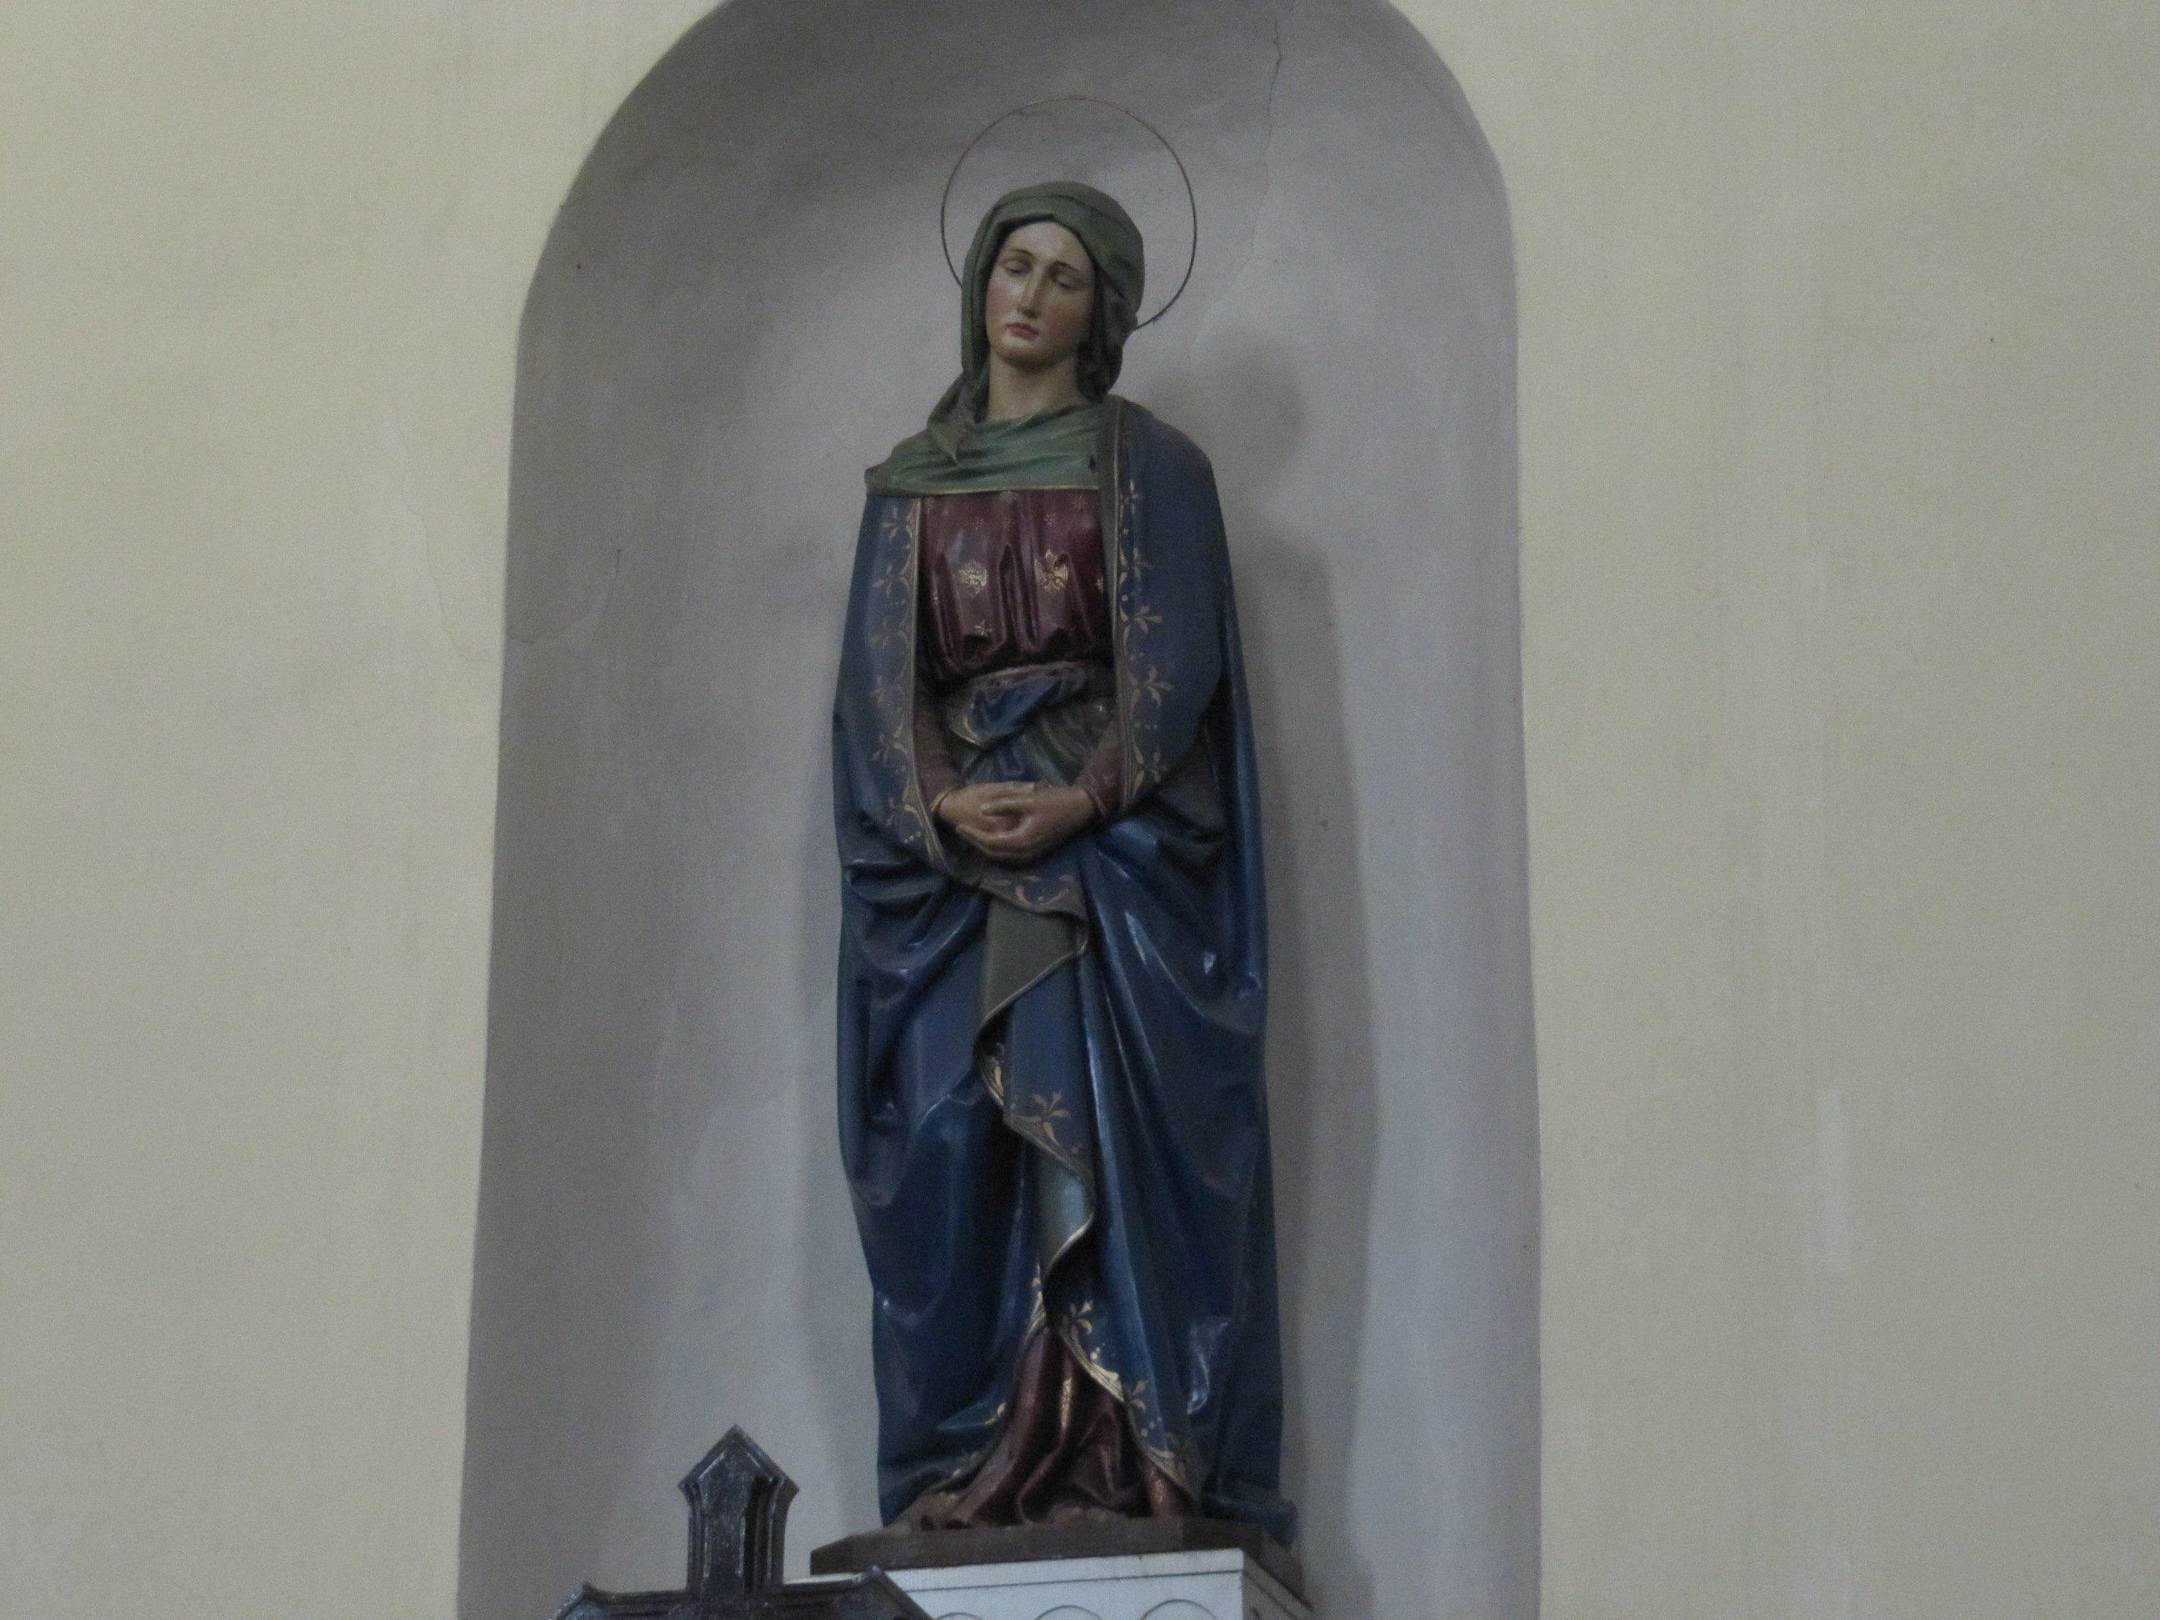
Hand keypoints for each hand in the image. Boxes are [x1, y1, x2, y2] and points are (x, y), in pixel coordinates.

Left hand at [935, 781, 1094, 865]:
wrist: (1081, 809)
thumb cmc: (1055, 801)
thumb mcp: (1027, 799)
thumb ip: (1003, 805)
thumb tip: (981, 810)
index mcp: (1022, 840)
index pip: (990, 842)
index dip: (972, 835)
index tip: (959, 826)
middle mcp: (1026, 853)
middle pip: (993, 853)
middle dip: (975, 843)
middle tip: (961, 831)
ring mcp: (1032, 855)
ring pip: (1001, 857)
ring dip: (985, 848)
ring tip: (972, 835)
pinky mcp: (1036, 852)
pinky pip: (1011, 856)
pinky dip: (997, 850)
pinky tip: (991, 839)